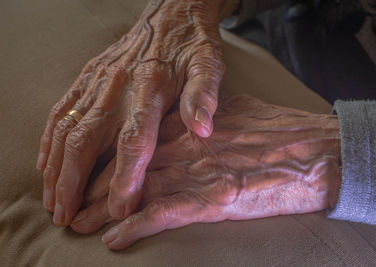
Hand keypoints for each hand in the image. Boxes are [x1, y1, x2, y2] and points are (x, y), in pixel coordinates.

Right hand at [36, 0, 240, 224]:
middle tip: (68, 217)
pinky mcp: (87, 77)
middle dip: (74, 183)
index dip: (125, 177)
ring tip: (52, 200)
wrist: (171, 13)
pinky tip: (45, 162)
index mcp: (150, 87)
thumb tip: (203, 131)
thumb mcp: (208, 66)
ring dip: (56, 168)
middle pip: (87, 141)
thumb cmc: (192, 45)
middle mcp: (117, 87)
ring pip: (66, 130)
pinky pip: (60, 111)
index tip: (119, 209)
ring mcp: (97, 82)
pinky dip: (49, 140)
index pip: (133, 140)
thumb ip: (204, 97)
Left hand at [71, 95, 341, 249]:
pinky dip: (138, 226)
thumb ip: (210, 118)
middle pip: (133, 167)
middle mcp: (190, 147)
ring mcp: (200, 173)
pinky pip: (167, 213)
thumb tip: (193, 123)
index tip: (91, 170)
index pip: (142, 142)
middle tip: (70, 202)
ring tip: (79, 224)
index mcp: (195, 126)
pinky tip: (116, 239)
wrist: (320, 153)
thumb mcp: (240, 114)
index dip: (113, 158)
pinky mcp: (215, 199)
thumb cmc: (285, 133)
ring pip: (141, 191)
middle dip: (97, 185)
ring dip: (106, 209)